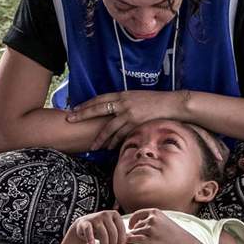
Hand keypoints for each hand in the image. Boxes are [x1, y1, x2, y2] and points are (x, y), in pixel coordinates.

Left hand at [65, 90, 183, 151]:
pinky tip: (109, 148)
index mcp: (122, 95)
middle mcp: (123, 102)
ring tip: (92, 146)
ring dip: (100, 138)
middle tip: (70, 120)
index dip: (86, 104)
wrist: (172, 104)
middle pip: (98, 109)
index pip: (100, 99)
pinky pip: (122, 135)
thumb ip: (125, 102)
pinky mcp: (136, 123)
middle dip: (83, 115)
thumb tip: (115, 109)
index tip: (75, 108)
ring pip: (109, 127)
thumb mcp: (137, 98)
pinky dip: (114, 142)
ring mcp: (129, 113)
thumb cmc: (156, 101)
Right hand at [71, 210, 127, 243]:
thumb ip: (122, 234)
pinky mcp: (85, 222)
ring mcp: (95, 217)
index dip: (121, 241)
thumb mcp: (112, 229)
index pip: (121, 229)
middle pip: (112, 232)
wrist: (83, 225)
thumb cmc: (101, 229)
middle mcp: (105, 214)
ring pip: (102, 233)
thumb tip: (134, 240)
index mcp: (115, 214)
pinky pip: (89, 230)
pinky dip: (91, 238)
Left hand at [125, 209, 194, 243]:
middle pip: (136, 226)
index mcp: (155, 212)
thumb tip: (134, 223)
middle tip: (138, 238)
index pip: (137, 214)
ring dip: (134, 238)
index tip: (131, 227)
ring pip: (135, 233)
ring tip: (139, 243)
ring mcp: (151, 229)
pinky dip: (130, 241)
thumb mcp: (163, 219)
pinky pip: (134, 239)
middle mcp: (152, 219)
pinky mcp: (150, 239)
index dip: (132, 221)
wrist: (184, 243)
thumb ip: (151, 218)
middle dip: (135, 232)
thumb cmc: (174, 233)